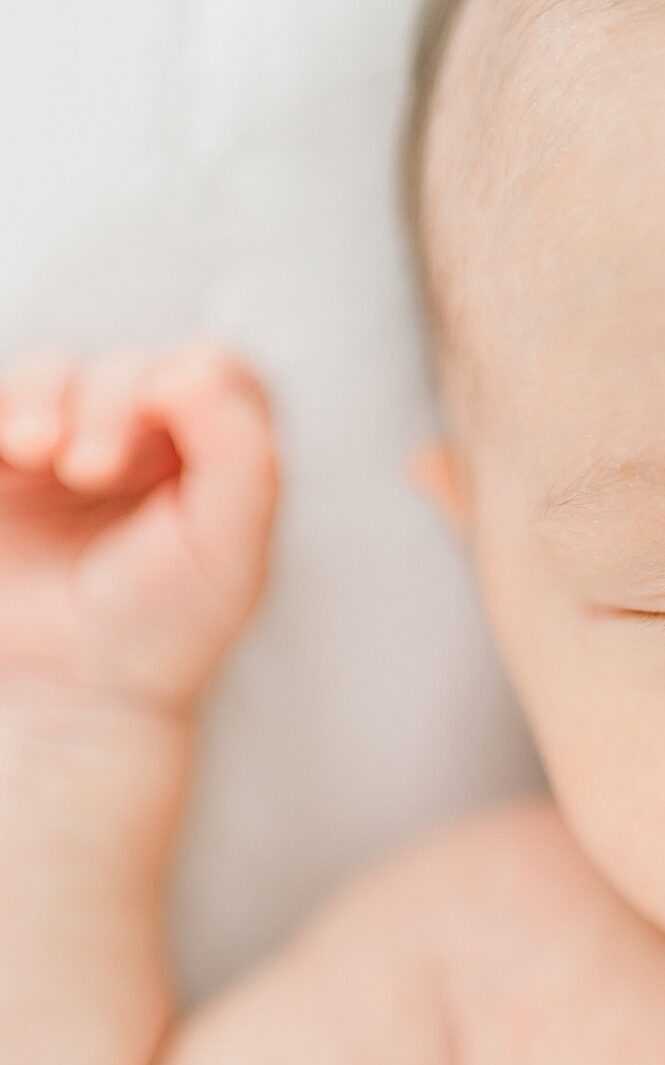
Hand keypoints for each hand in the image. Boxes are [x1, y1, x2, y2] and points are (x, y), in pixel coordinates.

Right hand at [0, 343, 279, 721]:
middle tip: (92, 470)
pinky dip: (0, 413)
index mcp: (209, 456)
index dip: (188, 382)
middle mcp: (141, 442)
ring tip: (40, 452)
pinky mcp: (2, 466)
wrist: (71, 696)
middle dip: (110, 403)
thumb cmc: (161, 631)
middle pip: (129, 368)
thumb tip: (191, 370)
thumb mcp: (233, 551)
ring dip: (43, 396)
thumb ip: (241, 455)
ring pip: (55, 373)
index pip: (211, 373)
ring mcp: (65, 448)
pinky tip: (10, 449)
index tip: (165, 420)